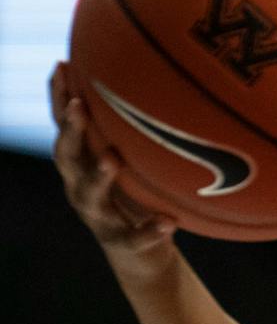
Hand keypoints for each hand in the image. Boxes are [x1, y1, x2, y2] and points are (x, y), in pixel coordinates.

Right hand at [49, 60, 178, 274]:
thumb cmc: (138, 198)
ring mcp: (100, 217)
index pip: (66, 127)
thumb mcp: (134, 160)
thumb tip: (153, 74)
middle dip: (71, 130)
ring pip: (90, 196)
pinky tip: (169, 222)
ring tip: (112, 159)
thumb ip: (134, 131)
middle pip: (67, 156)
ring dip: (99, 176)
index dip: (60, 98)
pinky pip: (136, 237)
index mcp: (83, 165)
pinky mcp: (124, 245)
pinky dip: (150, 230)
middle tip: (80, 107)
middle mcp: (82, 188)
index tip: (64, 66)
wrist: (143, 257)